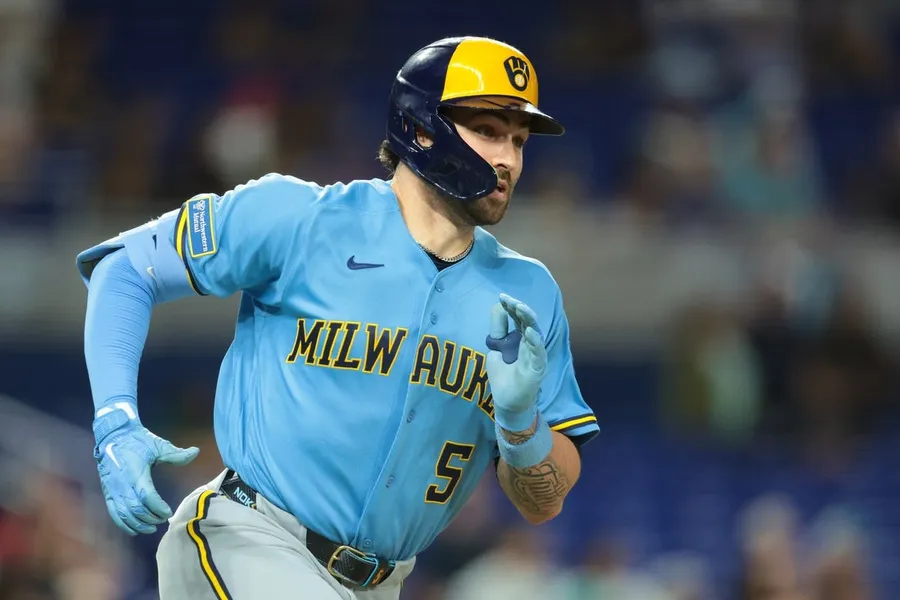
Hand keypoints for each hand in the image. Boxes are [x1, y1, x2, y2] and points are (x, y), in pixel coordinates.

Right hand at [93, 415, 198, 535]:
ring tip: (151, 528)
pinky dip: (123, 523)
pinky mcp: (107, 492)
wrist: (113, 435)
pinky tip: (134, 529)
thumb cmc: (137, 440)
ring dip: (137, 524)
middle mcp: (122, 484)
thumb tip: (196, 452)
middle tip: (161, 521)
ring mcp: (113, 489)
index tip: (167, 513)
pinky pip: (113, 512)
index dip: (157, 507)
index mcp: (136, 472)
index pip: (146, 496)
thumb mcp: (157, 445)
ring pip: (123, 513)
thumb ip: (176, 453)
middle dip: (149, 518)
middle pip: (135, 508)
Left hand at [485, 293, 546, 431]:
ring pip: (536, 334)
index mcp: (521, 338)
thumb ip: (498, 329)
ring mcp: (535, 356)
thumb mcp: (496, 348)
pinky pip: (539, 353)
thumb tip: (498, 307)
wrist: (507, 401)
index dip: (512, 307)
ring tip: (521, 308)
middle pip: (529, 323)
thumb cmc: (504, 375)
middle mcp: (531, 344)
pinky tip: (531, 331)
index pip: (519, 318)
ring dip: (529, 320)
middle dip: (521, 310)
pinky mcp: (538, 369)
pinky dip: (535, 342)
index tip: (502, 297)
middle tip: (511, 300)